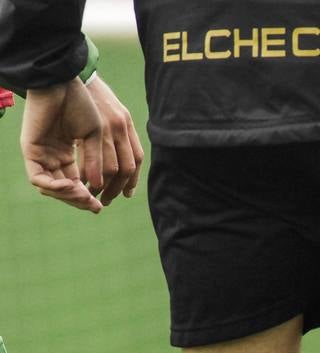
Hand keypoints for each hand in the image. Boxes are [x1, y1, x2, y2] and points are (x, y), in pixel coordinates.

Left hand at [20, 78, 104, 211]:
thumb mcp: (96, 137)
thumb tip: (98, 187)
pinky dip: (54, 186)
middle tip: (95, 206)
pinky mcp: (31, 152)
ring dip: (69, 196)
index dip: (89, 196)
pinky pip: (38, 178)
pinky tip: (71, 185)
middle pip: (65, 189)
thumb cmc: (81, 105)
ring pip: (51, 188)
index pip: (78, 183)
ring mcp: (41, 155)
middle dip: (80, 201)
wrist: (62, 84)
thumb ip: (97, 161)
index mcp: (68, 155)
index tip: (103, 204)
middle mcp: (53, 158)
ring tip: (85, 196)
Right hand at [84, 77, 143, 205]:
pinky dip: (93, 172)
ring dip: (105, 183)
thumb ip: (117, 133)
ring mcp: (110, 127)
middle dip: (118, 187)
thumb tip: (117, 159)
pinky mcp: (96, 126)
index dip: (132, 180)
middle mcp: (122, 128)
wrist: (73, 75)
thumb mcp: (110, 113)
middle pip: (127, 168)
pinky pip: (98, 157)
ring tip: (95, 193)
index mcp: (127, 125)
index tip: (126, 193)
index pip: (136, 159)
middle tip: (106, 199)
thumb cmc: (90, 95)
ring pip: (115, 166)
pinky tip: (85, 180)